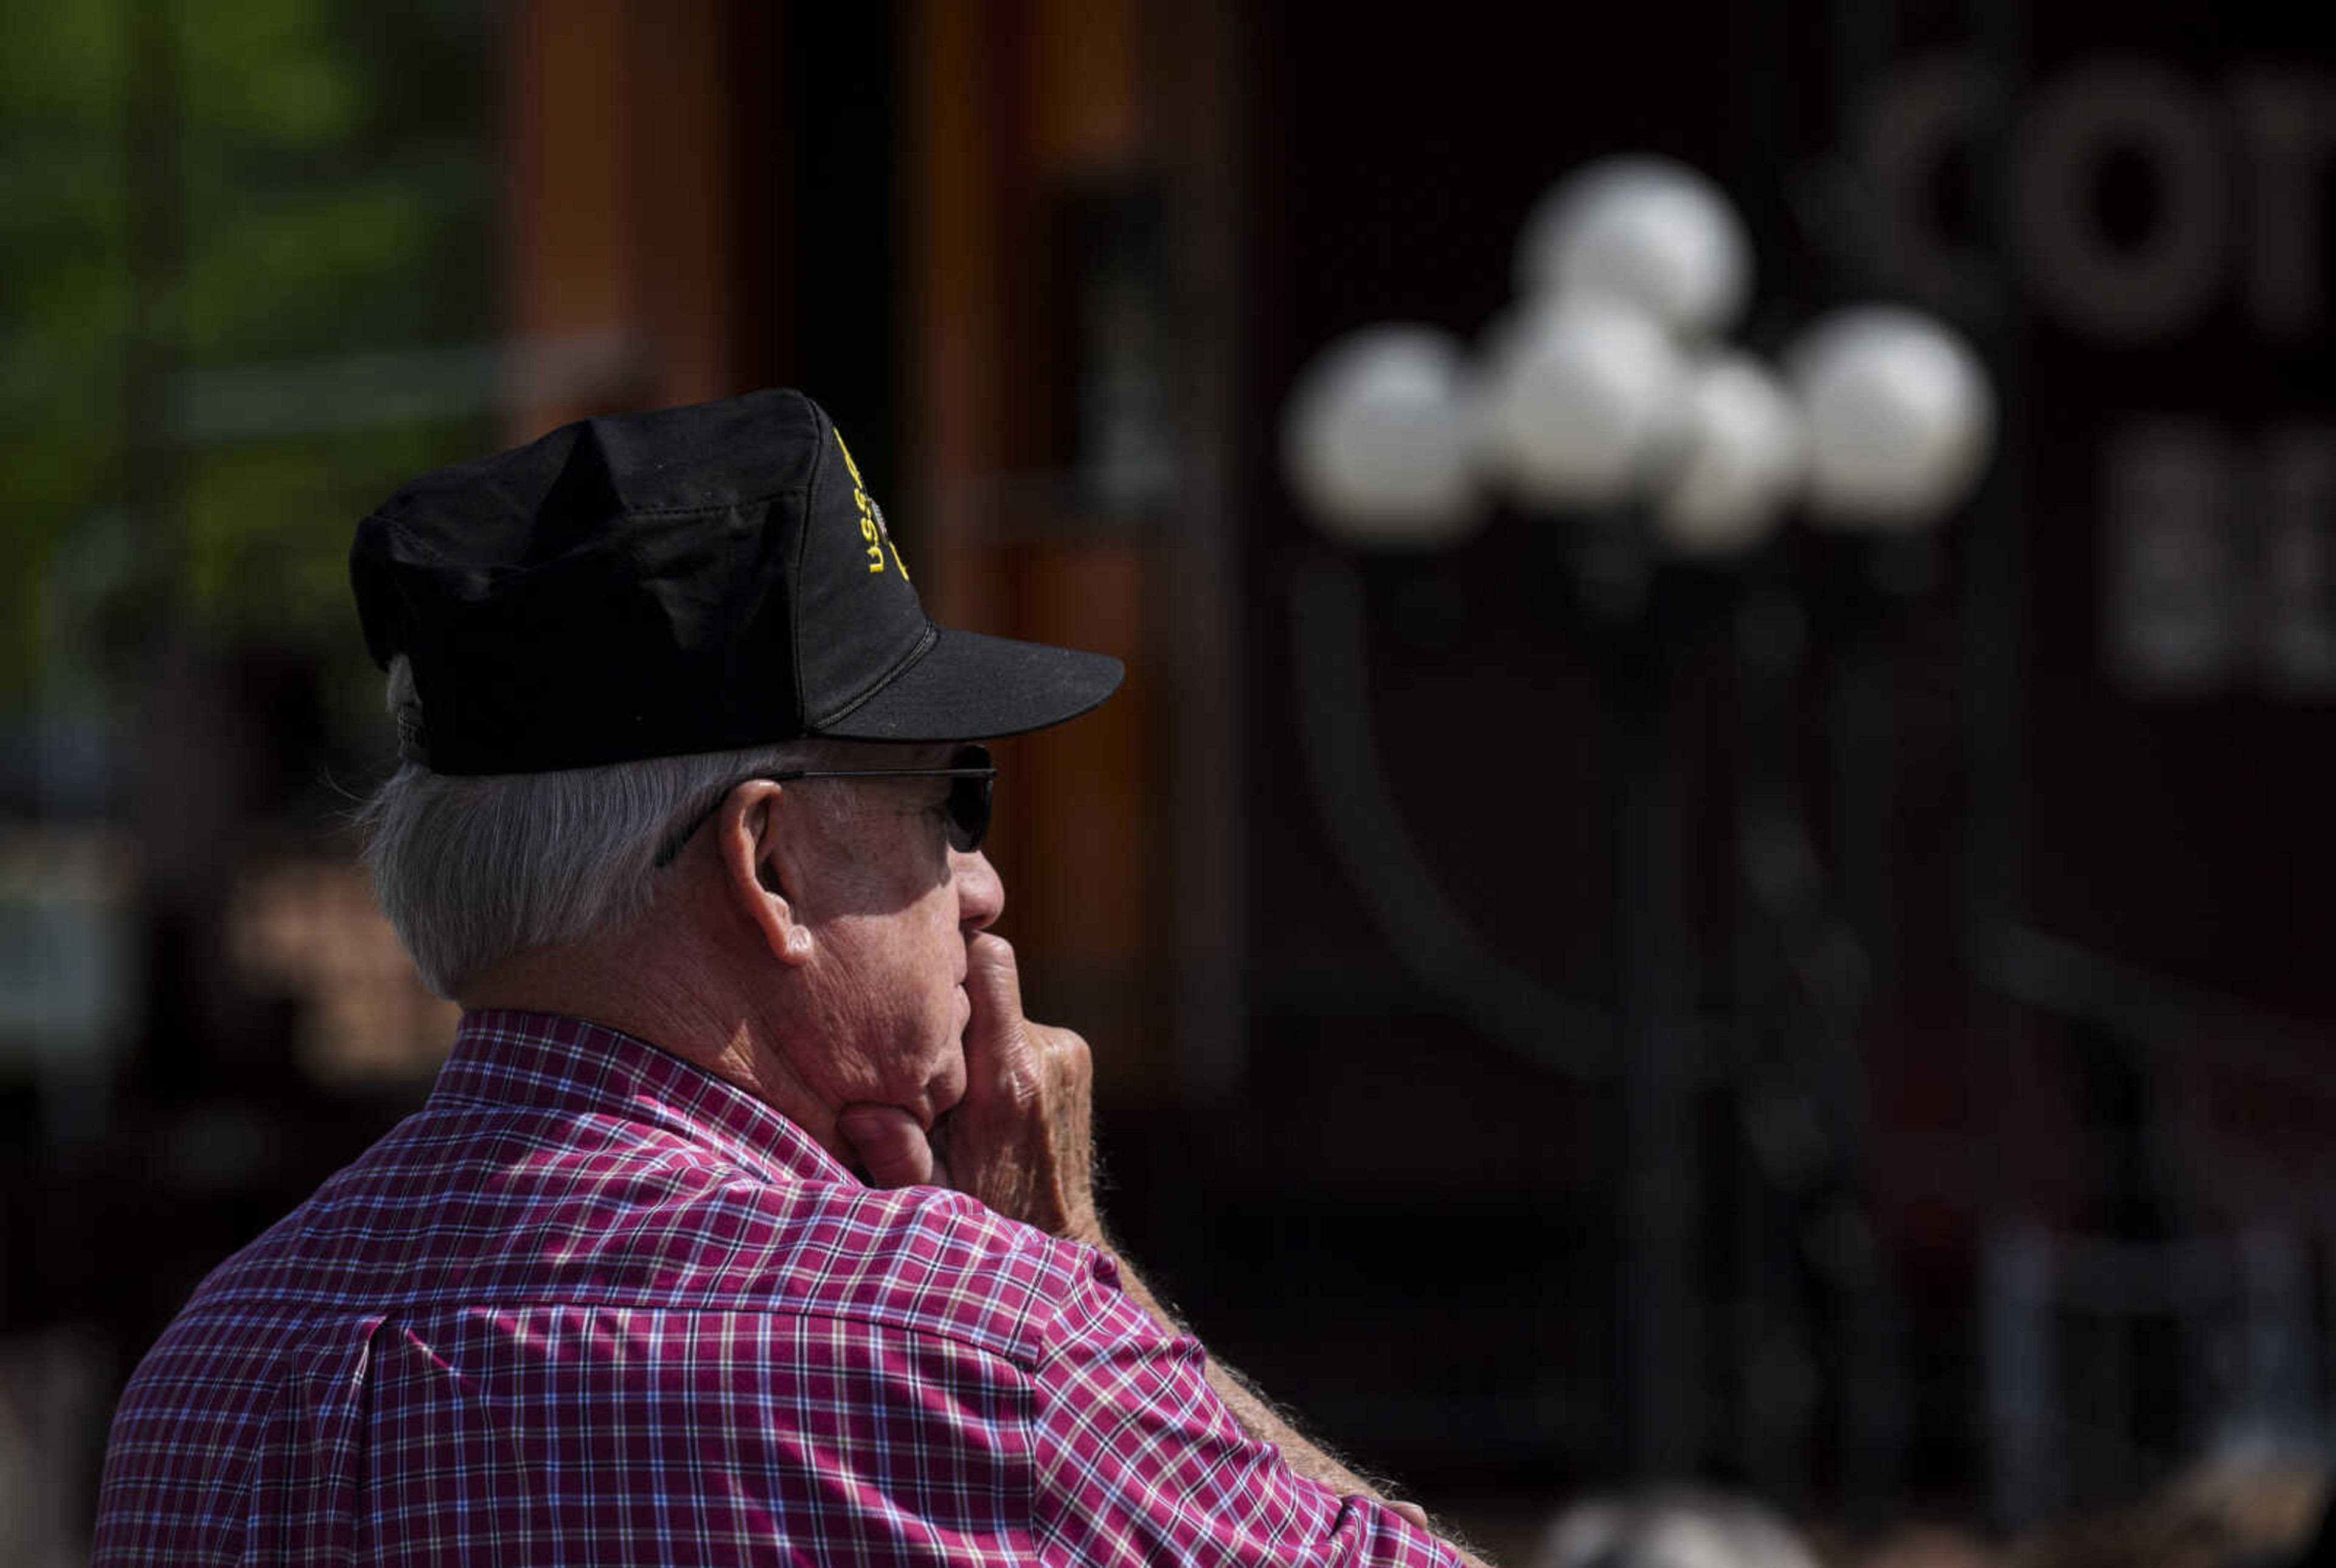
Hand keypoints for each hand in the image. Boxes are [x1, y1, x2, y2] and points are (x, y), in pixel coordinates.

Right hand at [838, 933, 1102, 1243]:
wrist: (1060, 1239)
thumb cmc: (986, 1218)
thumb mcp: (930, 1196)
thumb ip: (896, 1152)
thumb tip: (856, 1110)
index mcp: (1008, 1078)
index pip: (989, 962)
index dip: (950, 953)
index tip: (913, 981)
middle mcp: (1045, 1052)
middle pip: (987, 978)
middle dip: (949, 1001)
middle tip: (915, 1044)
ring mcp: (1066, 1051)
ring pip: (999, 1004)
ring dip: (971, 1031)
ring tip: (950, 1085)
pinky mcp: (1074, 1055)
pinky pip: (1018, 1025)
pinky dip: (994, 1045)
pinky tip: (980, 1092)